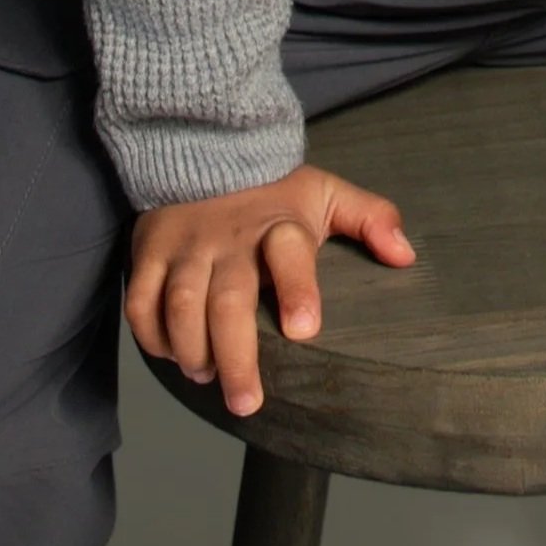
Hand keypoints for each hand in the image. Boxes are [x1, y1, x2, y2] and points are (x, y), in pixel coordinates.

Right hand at [124, 165, 414, 418]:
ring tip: (207, 378)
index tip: (304, 330)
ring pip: (180, 305)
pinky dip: (152, 335)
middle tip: (248, 402)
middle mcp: (228, 239)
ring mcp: (185, 247)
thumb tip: (405, 255)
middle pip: (227, 302)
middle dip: (236, 356)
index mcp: (278, 225)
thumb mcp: (326, 192)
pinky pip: (140, 301)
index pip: (289, 255)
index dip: (297, 290)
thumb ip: (370, 218)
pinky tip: (173, 357)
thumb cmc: (273, 188)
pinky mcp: (149, 251)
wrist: (203, 143)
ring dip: (191, 349)